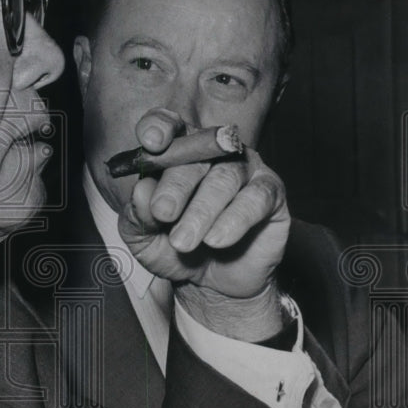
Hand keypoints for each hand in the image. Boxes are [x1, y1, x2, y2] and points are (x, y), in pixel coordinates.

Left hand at [117, 109, 290, 338]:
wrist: (212, 282)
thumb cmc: (173, 248)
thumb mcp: (144, 239)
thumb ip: (137, 216)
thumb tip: (141, 189)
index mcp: (176, 152)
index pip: (168, 126)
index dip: (159, 127)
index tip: (151, 143)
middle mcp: (211, 152)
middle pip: (196, 154)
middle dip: (176, 185)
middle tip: (163, 212)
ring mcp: (243, 168)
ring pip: (225, 178)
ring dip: (202, 211)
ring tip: (183, 242)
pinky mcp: (270, 192)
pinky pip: (256, 198)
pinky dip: (235, 219)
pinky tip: (216, 240)